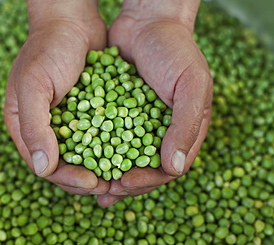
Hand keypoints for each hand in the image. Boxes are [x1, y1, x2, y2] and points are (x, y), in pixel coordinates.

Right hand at [4, 0, 109, 195]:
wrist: (71, 21)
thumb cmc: (47, 49)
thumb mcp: (33, 85)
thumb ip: (34, 126)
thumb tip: (42, 169)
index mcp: (24, 126)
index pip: (45, 164)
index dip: (68, 178)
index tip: (93, 183)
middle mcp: (45, 128)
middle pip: (65, 165)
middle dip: (88, 178)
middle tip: (112, 186)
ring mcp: (67, 121)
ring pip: (84, 154)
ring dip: (102, 167)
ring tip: (122, 176)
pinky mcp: (87, 113)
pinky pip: (98, 136)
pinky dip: (111, 147)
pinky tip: (128, 154)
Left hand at [97, 0, 212, 205]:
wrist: (148, 22)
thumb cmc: (176, 52)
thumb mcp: (192, 86)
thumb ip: (186, 126)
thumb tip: (174, 169)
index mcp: (184, 131)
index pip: (168, 168)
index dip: (148, 180)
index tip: (125, 183)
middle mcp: (161, 132)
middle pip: (143, 168)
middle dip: (124, 183)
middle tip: (103, 193)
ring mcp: (138, 123)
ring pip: (123, 156)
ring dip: (108, 172)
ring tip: (90, 184)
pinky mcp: (118, 112)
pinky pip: (107, 136)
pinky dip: (96, 148)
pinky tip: (81, 157)